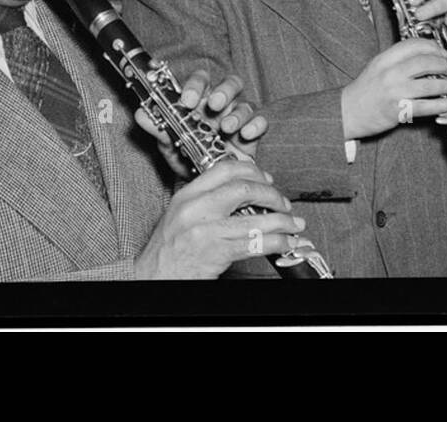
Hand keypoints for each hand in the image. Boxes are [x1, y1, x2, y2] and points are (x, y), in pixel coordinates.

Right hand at [133, 159, 306, 279]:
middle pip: (244, 188)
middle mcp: (196, 208)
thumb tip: (243, 193)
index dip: (253, 171)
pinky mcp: (216, 252)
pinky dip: (277, 242)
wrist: (152, 278)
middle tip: (284, 203)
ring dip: (282, 221)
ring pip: (255, 217)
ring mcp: (206, 229)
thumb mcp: (181, 215)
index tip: (267, 179)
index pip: (225, 169)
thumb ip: (207, 200)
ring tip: (294, 224)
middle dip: (272, 194)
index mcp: (188, 194)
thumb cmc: (168, 251)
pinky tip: (285, 243)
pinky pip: (255, 243)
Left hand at [135, 71, 266, 179]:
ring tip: (226, 128)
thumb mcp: (168, 143)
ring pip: (245, 104)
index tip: (187, 100)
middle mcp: (221, 106)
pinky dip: (255, 125)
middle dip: (224, 91)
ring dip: (236, 114)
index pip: (202, 80)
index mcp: (200, 102)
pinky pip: (260, 122)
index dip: (196, 85)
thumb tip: (140, 114)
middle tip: (214, 105)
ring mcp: (238, 119)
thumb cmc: (187, 156)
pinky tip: (246, 135)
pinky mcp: (252, 135)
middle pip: (231, 84)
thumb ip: (157, 127)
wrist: (204, 183)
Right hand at [341, 38, 446, 139]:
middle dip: (444, 65)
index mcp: (384, 59)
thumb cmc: (365, 90)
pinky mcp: (398, 110)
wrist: (346, 112)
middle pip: (425, 62)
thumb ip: (397, 59)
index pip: (413, 45)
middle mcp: (389, 73)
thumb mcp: (377, 67)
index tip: (442, 52)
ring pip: (429, 84)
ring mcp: (394, 92)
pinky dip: (443, 104)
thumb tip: (426, 56)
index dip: (432, 47)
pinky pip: (426, 106)